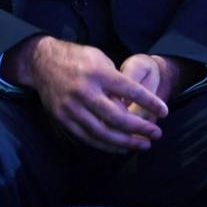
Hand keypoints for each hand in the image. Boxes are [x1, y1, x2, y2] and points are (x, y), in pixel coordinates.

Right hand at [7, 36, 167, 152]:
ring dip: (125, 142)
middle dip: (140, 128)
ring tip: (143, 145)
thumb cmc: (78, 59)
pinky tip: (121, 147)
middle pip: (117, 117)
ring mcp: (71, 107)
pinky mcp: (63, 119)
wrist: (42, 63)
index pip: (129, 90)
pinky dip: (106, 145)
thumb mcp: (100, 59)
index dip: (149, 102)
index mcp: (97, 73)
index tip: (165, 111)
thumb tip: (133, 105)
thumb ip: (116, 81)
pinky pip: (87, 138)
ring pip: (102, 133)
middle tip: (156, 134)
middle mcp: (84, 91)